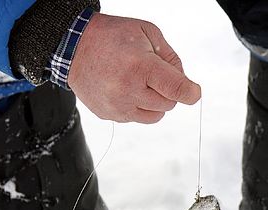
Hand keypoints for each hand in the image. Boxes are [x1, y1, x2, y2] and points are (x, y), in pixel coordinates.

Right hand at [68, 13, 200, 123]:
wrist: (74, 48)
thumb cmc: (111, 37)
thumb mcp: (147, 32)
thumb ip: (170, 57)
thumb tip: (183, 82)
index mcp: (140, 67)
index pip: (175, 89)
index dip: (190, 93)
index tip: (194, 93)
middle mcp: (128, 90)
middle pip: (168, 104)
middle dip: (167, 90)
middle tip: (153, 74)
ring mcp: (118, 106)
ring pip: (155, 116)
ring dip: (154, 102)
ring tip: (140, 83)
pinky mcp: (110, 116)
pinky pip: (136, 118)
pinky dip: (138, 107)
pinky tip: (125, 89)